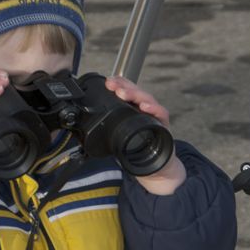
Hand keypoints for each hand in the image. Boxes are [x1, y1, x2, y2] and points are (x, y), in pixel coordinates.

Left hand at [104, 75, 186, 193]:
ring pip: (147, 100)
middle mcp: (145, 110)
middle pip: (136, 92)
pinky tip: (145, 107)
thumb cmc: (138, 150)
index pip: (127, 91)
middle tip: (112, 85)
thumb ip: (108, 130)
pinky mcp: (164, 126)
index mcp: (133, 110)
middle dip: (124, 86)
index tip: (108, 81)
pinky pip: (161, 114)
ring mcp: (155, 116)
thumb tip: (86, 127)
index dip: (118, 83)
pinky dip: (154, 109)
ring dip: (135, 94)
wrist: (157, 167)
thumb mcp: (119, 138)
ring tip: (123, 93)